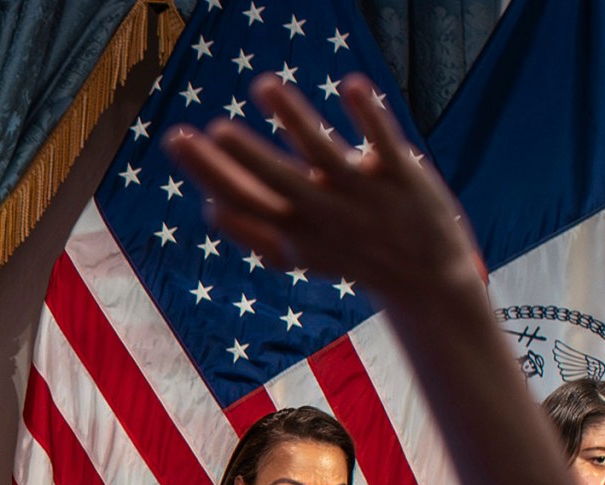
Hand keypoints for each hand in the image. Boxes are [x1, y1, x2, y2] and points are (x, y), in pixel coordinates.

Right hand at [164, 75, 480, 300]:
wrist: (426, 279)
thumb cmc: (351, 258)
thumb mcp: (297, 255)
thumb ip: (253, 232)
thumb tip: (209, 208)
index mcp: (289, 228)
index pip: (237, 197)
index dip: (206, 170)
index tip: (177, 136)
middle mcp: (320, 210)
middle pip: (271, 179)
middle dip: (238, 154)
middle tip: (207, 127)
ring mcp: (360, 192)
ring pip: (321, 152)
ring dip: (292, 119)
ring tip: (263, 86)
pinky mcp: (401, 174)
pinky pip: (383, 141)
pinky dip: (367, 115)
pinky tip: (350, 84)